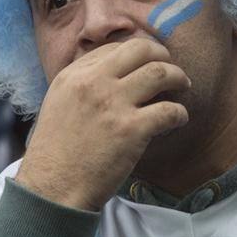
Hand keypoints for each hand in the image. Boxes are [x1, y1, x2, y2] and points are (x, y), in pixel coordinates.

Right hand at [15, 37, 190, 211]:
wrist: (53, 188)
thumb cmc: (55, 152)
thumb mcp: (59, 103)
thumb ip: (83, 84)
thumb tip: (114, 73)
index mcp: (74, 75)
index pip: (115, 48)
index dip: (137, 53)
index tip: (147, 63)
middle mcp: (94, 83)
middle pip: (140, 49)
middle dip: (162, 54)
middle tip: (171, 67)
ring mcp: (114, 104)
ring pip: (160, 73)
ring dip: (178, 77)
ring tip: (183, 85)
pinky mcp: (131, 130)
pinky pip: (169, 110)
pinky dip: (180, 112)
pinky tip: (179, 118)